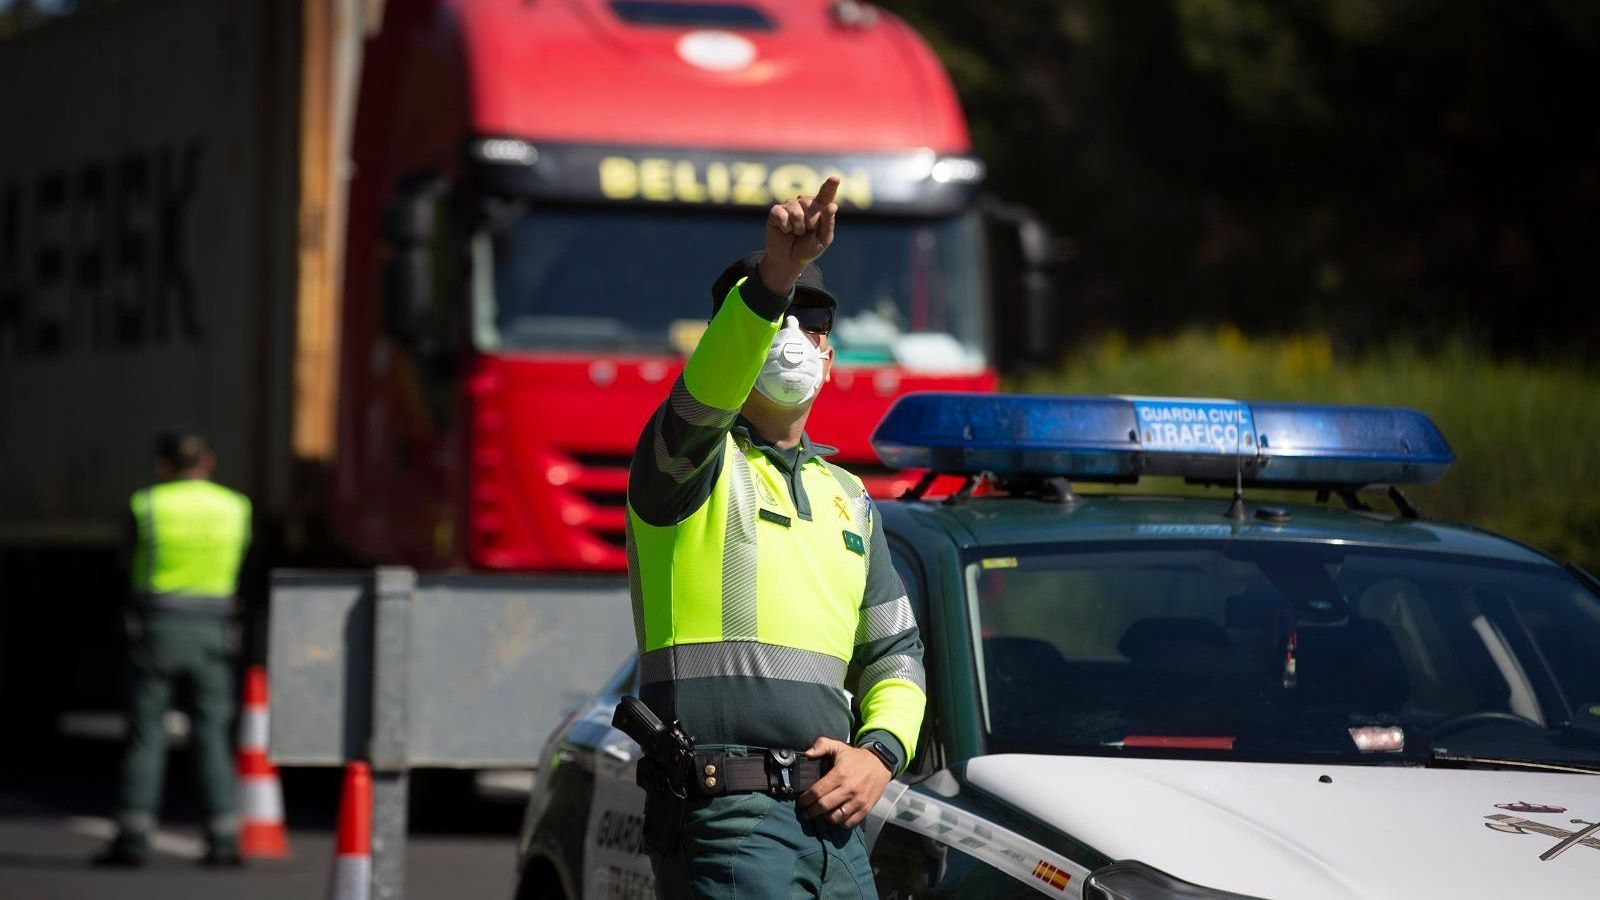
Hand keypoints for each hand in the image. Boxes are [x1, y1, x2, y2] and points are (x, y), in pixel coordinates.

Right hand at [759, 176, 839, 295]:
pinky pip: (782, 215)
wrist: (788, 259)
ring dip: (798, 228)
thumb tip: (832, 206)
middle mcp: (805, 202)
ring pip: (796, 212)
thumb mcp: (823, 240)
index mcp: (820, 207)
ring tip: (796, 232)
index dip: (830, 186)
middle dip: (811, 224)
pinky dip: (785, 228)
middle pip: (811, 205)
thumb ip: (828, 223)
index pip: (826, 195)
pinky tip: (785, 230)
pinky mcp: (776, 211)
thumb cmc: (808, 248)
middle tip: (807, 232)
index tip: (835, 178)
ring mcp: (789, 205)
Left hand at [796, 735, 891, 828]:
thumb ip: (821, 745)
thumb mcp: (839, 746)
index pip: (817, 791)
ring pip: (836, 817)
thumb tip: (807, 753)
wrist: (881, 763)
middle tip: (805, 812)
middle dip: (811, 811)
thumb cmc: (856, 757)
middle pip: (824, 806)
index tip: (801, 802)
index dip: (806, 799)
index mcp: (840, 774)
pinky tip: (836, 816)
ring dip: (825, 818)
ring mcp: (858, 801)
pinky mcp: (866, 808)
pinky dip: (840, 822)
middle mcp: (849, 789)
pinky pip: (849, 823)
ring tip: (821, 814)